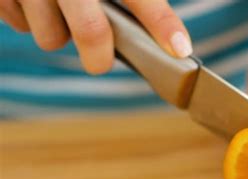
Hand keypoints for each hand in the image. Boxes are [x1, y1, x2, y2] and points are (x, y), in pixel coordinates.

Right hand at [0, 0, 192, 73]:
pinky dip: (30, 19)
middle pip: (92, 33)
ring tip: (58, 9)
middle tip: (101, 59)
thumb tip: (168, 38)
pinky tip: (35, 0)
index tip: (180, 50)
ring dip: (58, 32)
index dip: (162, 24)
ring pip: (51, 37)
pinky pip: (20, 24)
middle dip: (100, 57)